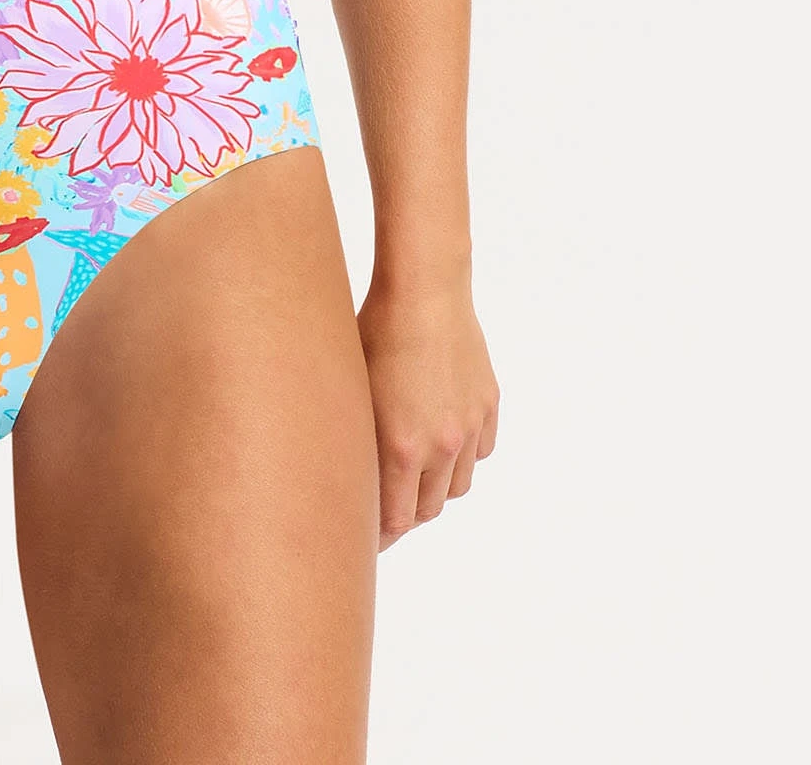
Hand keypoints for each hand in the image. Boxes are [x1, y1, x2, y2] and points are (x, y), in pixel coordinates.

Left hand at [356, 274, 498, 550]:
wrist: (424, 289)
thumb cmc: (373, 330)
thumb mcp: (351, 387)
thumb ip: (354, 440)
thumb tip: (342, 476)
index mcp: (402, 447)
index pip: (395, 520)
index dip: (378, 535)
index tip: (362, 540)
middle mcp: (441, 445)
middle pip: (426, 508)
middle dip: (403, 514)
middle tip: (382, 510)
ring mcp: (469, 425)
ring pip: (457, 484)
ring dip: (435, 488)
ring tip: (412, 477)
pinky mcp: (488, 404)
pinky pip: (479, 450)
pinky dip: (462, 455)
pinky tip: (442, 441)